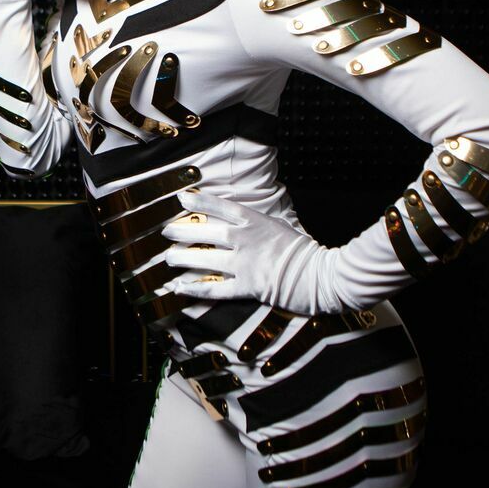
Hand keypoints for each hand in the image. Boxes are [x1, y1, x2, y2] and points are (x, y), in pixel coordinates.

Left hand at [162, 191, 333, 313]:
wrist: (322, 275)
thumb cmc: (303, 251)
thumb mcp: (280, 226)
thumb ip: (257, 223)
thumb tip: (236, 220)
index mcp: (255, 221)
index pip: (222, 207)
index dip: (200, 201)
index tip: (182, 198)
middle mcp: (246, 240)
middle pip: (206, 232)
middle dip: (182, 231)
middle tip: (166, 231)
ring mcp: (245, 264)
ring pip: (205, 259)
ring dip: (182, 259)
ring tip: (168, 258)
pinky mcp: (248, 287)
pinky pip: (215, 289)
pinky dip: (195, 289)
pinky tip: (179, 288)